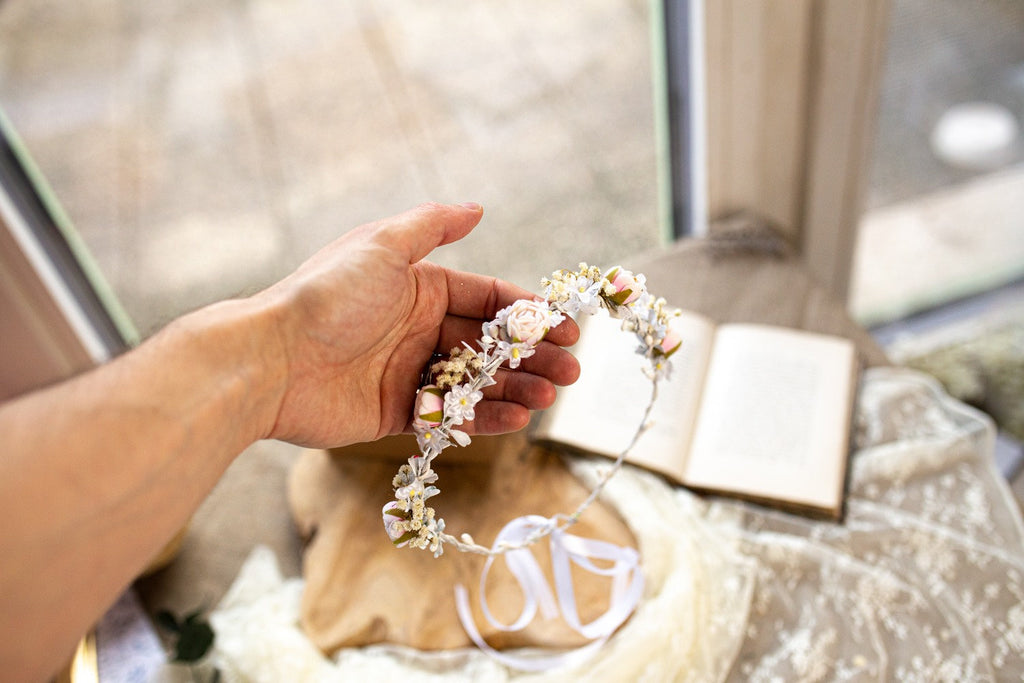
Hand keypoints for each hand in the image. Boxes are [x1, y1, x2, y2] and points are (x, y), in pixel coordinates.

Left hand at [257, 202, 579, 447]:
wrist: (270, 360)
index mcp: (418, 287)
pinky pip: (450, 415)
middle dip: (532, 356)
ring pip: (476, 381)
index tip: (566, 329)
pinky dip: (484, 417)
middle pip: (489, 343)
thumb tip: (477, 206)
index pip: (487, 299)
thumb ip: (431, 227)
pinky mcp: (395, 412)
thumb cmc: (326, 297)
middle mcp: (417, 328)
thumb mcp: (381, 247)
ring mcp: (408, 371)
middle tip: (571, 371)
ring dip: (516, 388)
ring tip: (549, 397)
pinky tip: (515, 417)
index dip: (529, 313)